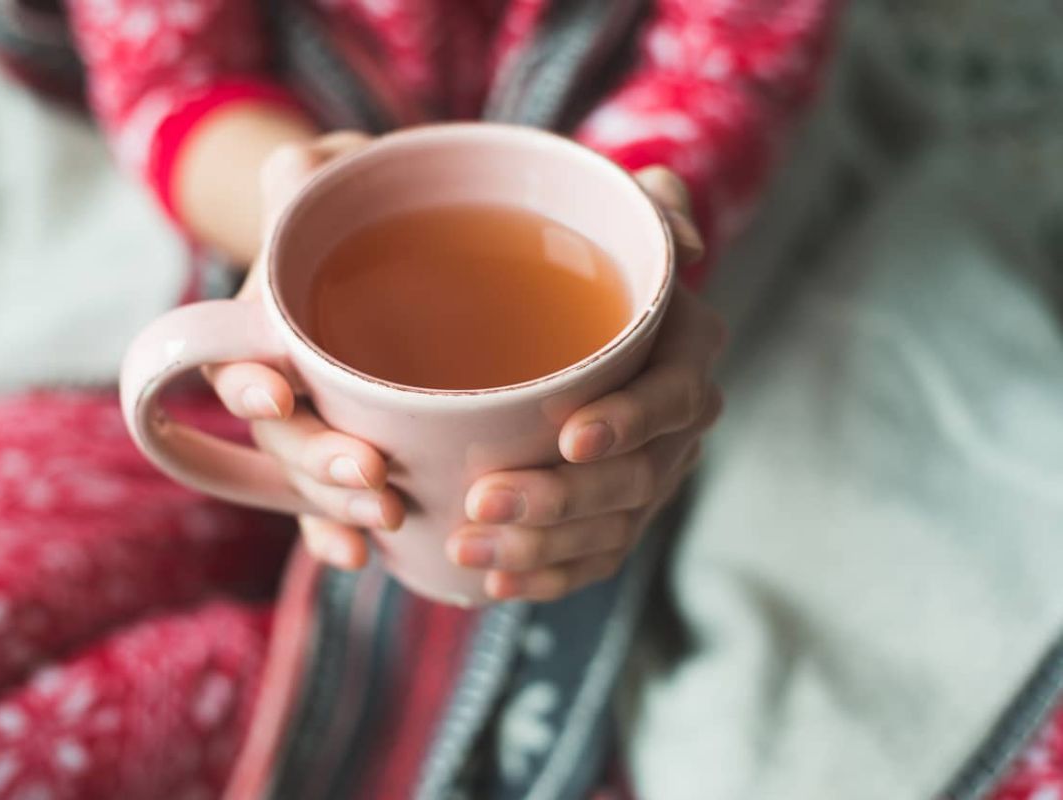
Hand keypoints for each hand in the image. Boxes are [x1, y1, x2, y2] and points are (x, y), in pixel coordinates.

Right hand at [205, 131, 405, 569]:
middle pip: (282, 438)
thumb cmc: (356, 211)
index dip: (251, 385)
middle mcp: (279, 386)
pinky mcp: (360, 452)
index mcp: (259, 329)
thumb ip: (309, 175)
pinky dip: (342, 532)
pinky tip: (366, 558)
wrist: (391, 246)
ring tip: (384, 520)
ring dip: (338, 505)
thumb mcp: (330, 178)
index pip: (239, 364)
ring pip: (312, 480)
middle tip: (370, 477)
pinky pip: (343, 504)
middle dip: (316, 462)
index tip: (274, 394)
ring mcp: (318, 426)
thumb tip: (299, 170)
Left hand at [447, 166, 727, 601]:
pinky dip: (547, 577)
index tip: (568, 438)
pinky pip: (593, 559)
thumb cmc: (591, 261)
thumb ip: (648, 208)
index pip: (671, 398)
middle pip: (635, 479)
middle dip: (562, 501)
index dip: (628, 423)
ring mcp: (650, 476)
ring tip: (467, 550)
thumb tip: (677, 227)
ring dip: (541, 549)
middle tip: (483, 502)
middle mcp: (677, 424)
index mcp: (687, 353)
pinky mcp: (619, 514)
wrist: (576, 313)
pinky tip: (494, 586)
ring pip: (610, 529)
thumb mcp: (618, 216)